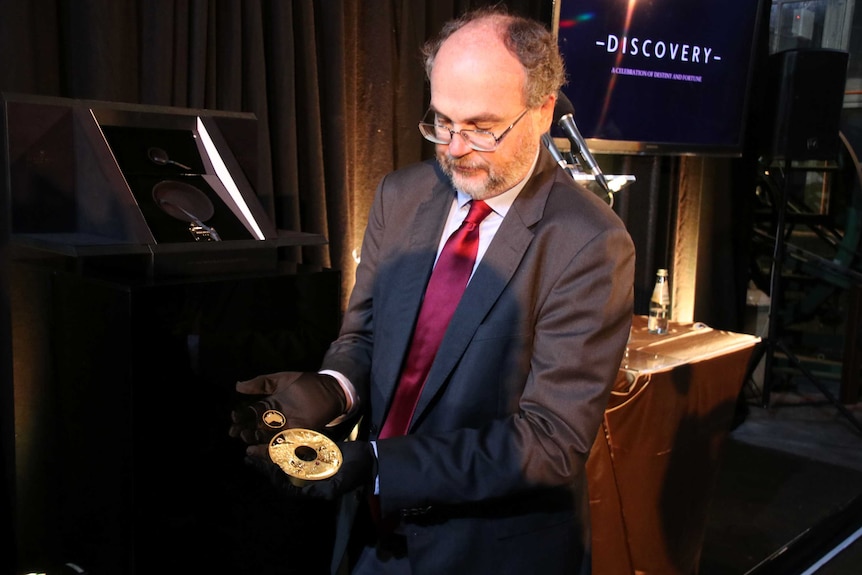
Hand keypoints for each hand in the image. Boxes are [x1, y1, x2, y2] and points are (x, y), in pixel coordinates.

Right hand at [229, 372, 346, 443]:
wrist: (330, 389)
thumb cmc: (305, 383)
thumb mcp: (280, 380)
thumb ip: (261, 383)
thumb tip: (238, 386)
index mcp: (270, 406)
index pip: (252, 414)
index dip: (242, 417)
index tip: (233, 418)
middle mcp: (277, 420)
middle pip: (257, 429)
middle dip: (246, 432)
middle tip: (237, 432)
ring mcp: (287, 429)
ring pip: (268, 439)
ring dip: (257, 442)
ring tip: (248, 442)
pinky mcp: (299, 436)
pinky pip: (284, 446)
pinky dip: (274, 450)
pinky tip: (264, 450)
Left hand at [244, 441, 376, 500]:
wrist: (369, 460)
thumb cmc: (355, 472)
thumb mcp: (339, 484)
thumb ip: (321, 489)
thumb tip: (301, 490)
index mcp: (309, 486)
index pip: (284, 482)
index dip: (272, 474)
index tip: (262, 464)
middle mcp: (306, 477)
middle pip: (280, 471)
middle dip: (264, 465)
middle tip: (248, 456)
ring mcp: (310, 466)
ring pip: (284, 461)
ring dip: (269, 456)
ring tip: (253, 450)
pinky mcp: (314, 454)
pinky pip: (295, 452)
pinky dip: (282, 447)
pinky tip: (272, 441)